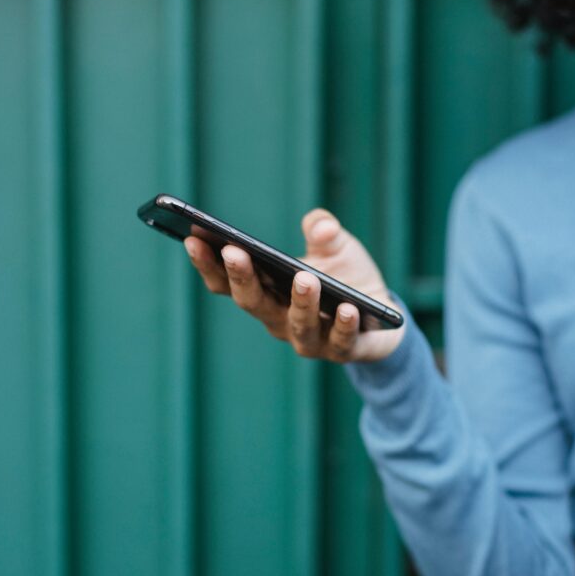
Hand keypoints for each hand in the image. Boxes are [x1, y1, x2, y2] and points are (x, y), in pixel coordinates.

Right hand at [184, 208, 405, 362]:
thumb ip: (323, 230)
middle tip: (234, 252)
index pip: (227, 283)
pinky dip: (343, 326)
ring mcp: (310, 340)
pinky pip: (340, 342)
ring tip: (304, 279)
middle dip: (242, 278)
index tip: (193, 239)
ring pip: (298, 325)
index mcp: (266, 294)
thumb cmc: (345, 277)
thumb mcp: (334, 246)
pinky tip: (349, 308)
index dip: (208, 264)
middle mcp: (279, 321)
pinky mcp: (344, 350)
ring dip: (300, 303)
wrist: (381, 315)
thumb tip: (322, 224)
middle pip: (253, 303)